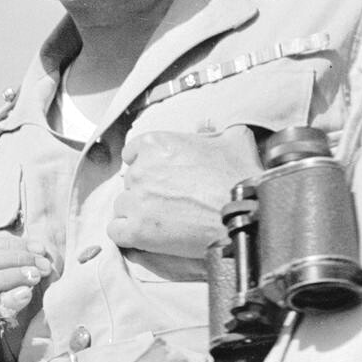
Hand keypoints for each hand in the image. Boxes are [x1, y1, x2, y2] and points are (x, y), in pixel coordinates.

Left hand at [110, 125, 258, 258]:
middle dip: (145, 190)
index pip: (133, 153)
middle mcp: (140, 170)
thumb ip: (211, 131)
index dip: (146, 165)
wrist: (246, 215)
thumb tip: (205, 126)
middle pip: (130, 181)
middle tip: (170, 201)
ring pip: (122, 206)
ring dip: (136, 213)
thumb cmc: (241, 177)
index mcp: (156, 144)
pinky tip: (147, 235)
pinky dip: (128, 234)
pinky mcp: (136, 230)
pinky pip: (115, 231)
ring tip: (164, 220)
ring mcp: (136, 201)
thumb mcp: (233, 138)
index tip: (160, 176)